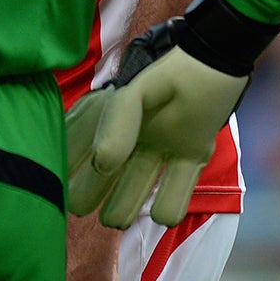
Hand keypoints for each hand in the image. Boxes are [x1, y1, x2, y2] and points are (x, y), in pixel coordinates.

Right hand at [66, 28, 247, 228]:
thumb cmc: (175, 72)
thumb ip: (117, 122)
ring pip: (130, 194)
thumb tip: (101, 164)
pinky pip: (173, 196)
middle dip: (86, 196)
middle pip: (96, 179)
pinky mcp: (189, 160)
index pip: (72, 149)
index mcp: (106, 117)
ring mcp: (158, 151)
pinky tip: (164, 208)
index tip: (57, 186)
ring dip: (121, 209)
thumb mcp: (138, 90)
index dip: (62, 169)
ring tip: (118, 217)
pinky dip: (168, 208)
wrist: (222, 63)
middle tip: (85, 206)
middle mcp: (127, 138)